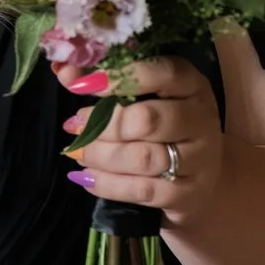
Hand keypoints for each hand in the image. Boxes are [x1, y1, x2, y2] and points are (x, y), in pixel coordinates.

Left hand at [53, 55, 225, 223]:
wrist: (198, 176)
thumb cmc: (161, 126)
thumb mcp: (143, 97)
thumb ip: (104, 81)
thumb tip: (63, 72)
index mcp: (192, 85)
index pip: (164, 73)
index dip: (119, 78)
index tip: (81, 84)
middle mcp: (201, 120)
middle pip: (149, 120)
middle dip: (103, 124)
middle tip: (74, 125)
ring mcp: (199, 159)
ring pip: (143, 158)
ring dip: (101, 155)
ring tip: (77, 151)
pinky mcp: (189, 193)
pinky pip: (143, 190)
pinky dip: (108, 184)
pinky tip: (87, 177)